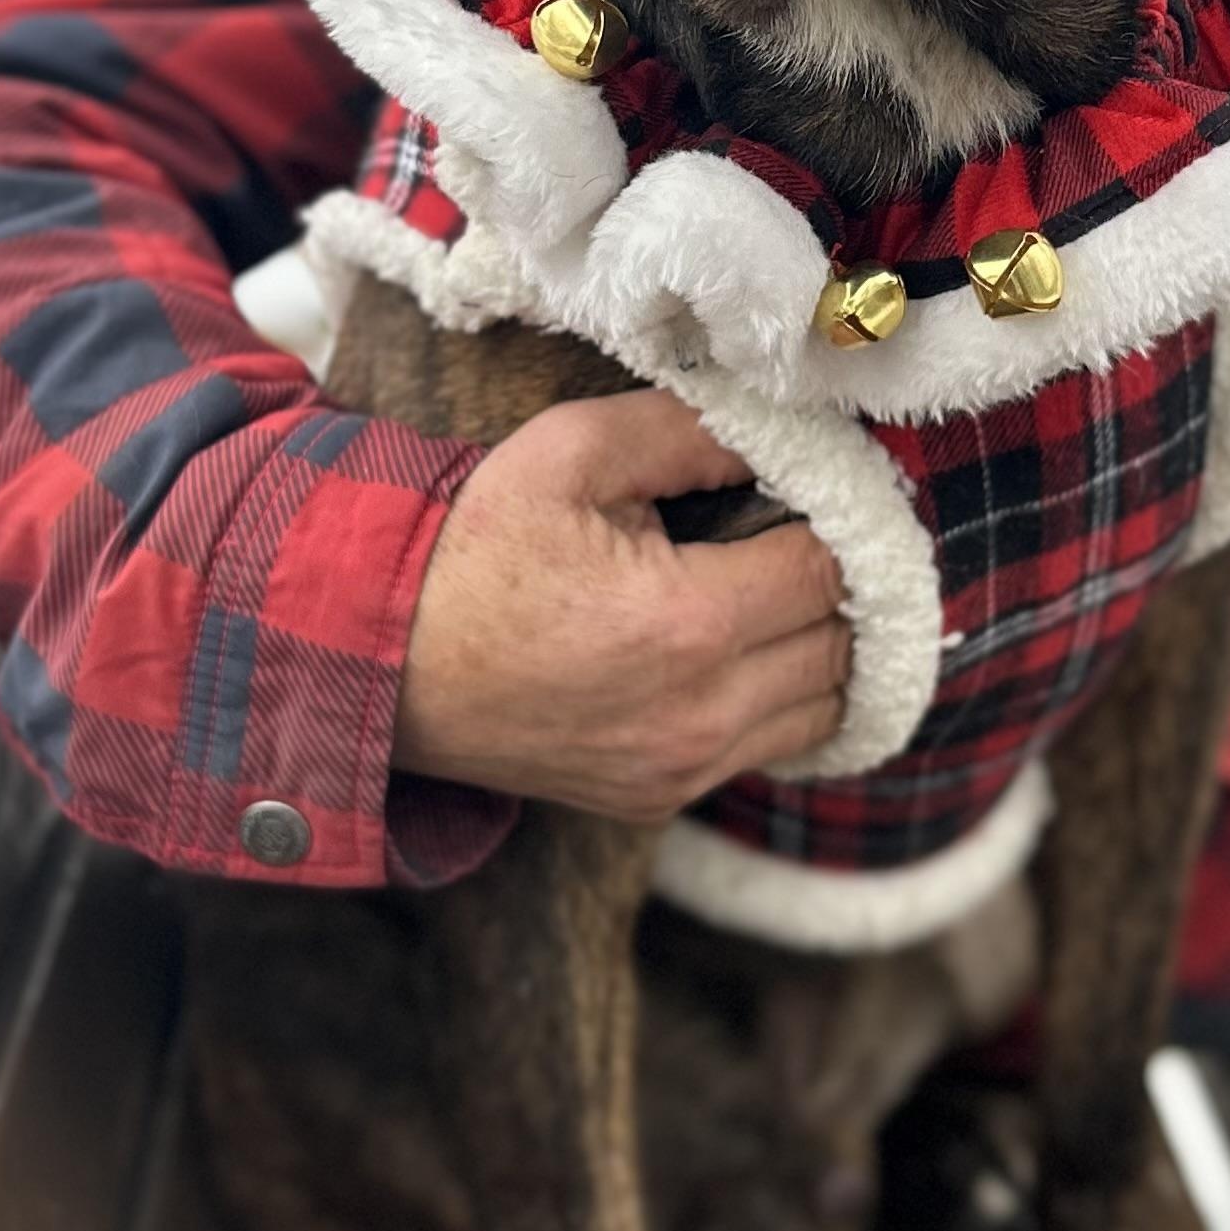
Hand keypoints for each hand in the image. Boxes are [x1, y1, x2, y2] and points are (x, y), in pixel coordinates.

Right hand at [396, 389, 848, 820]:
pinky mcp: (657, 799)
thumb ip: (688, 431)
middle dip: (839, 582)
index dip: (840, 522)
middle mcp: (699, 714)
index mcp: (687, 624)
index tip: (823, 488)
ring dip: (821, 646)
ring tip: (782, 585)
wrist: (387, 660)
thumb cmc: (476, 547)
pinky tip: (744, 644)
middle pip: (842, 646)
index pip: (829, 572)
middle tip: (808, 527)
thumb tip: (777, 432)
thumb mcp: (573, 451)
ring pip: (822, 710)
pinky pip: (766, 748)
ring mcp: (680, 770)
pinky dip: (780, 698)